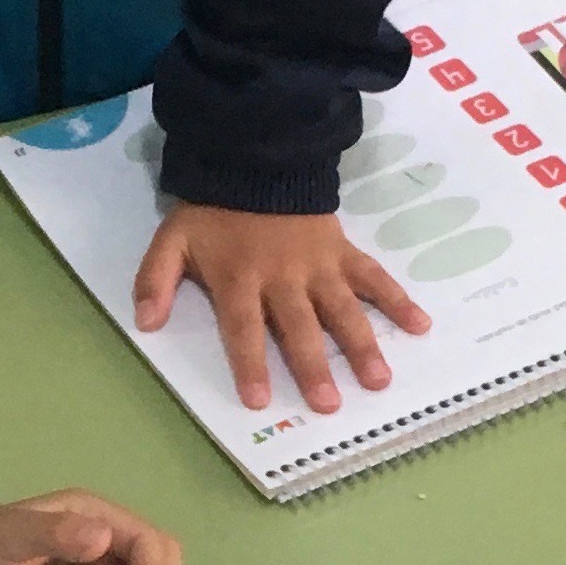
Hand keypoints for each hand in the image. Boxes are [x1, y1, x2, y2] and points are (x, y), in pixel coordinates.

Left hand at [134, 206, 430, 415]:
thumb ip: (155, 280)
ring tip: (378, 381)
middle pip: (299, 327)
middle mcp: (282, 277)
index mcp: (239, 278)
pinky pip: (373, 277)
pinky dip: (398, 300)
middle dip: (313, 366)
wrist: (254, 160)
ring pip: (342, 309)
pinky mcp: (342, 252)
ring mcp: (317, 265)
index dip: (251, 364)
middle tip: (328, 404)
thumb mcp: (172, 240)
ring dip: (361, 345)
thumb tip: (145, 324)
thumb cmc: (213, 211)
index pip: (243, 329)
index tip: (261, 401)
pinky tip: (420, 326)